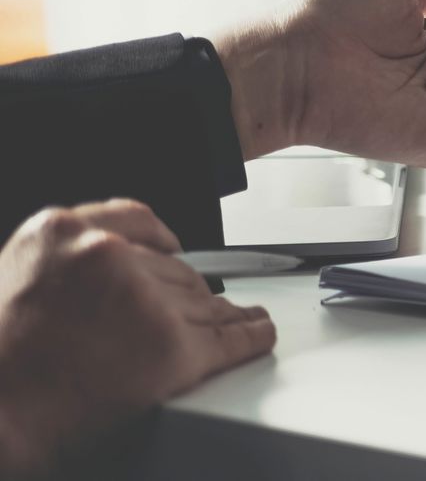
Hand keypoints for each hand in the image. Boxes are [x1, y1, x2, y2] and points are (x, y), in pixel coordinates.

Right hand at [0, 201, 274, 473]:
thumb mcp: (12, 282)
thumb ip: (62, 266)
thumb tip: (100, 279)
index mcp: (62, 234)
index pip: (136, 221)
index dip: (162, 242)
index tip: (178, 249)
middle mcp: (109, 256)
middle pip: (172, 269)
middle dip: (187, 290)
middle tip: (201, 304)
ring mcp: (145, 301)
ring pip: (200, 301)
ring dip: (222, 311)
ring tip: (240, 317)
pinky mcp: (172, 348)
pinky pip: (226, 338)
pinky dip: (248, 335)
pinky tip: (258, 332)